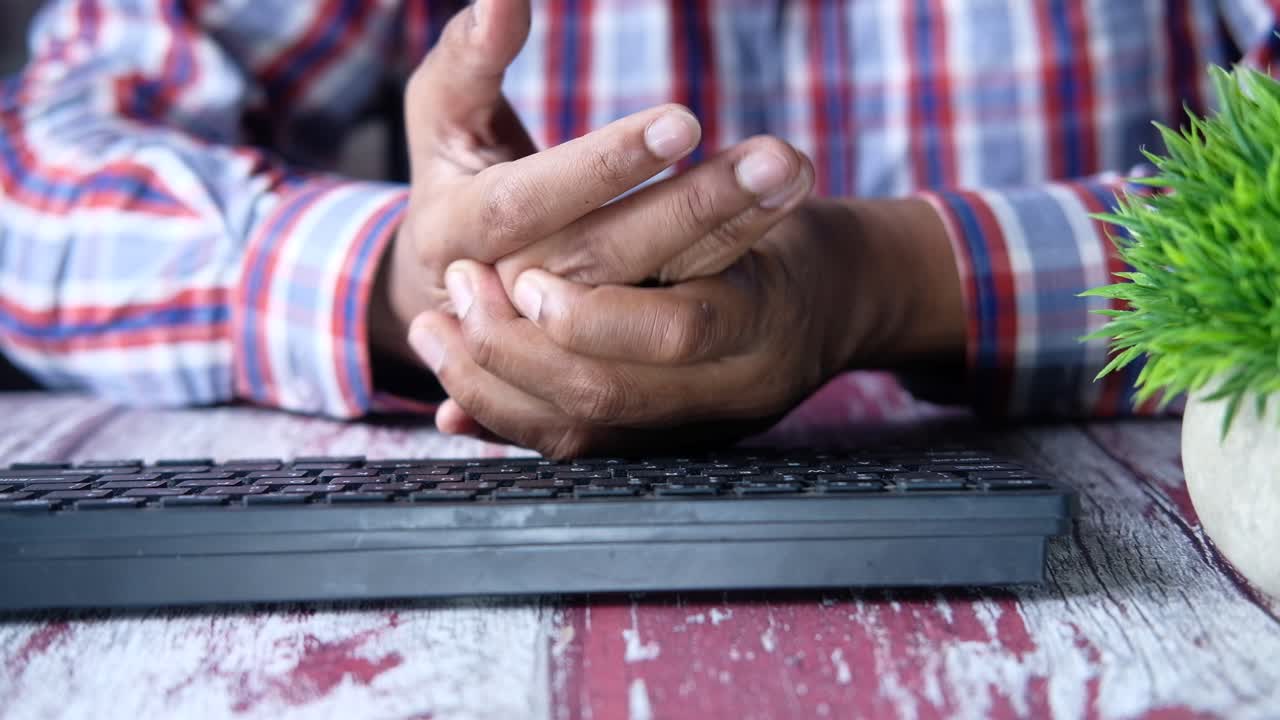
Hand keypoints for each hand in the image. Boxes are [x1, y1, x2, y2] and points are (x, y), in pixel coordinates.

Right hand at [370, 0, 815, 362]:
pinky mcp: (607, 341)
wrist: (459, 285)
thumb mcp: (443, 112)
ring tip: (793, 174)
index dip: (601, 168)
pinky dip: (732, 255)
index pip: (525, 206)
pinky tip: (781, 206)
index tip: (683, 121)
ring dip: (730, 232)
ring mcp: (560, 331)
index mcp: (452, 237)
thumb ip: (469, 57)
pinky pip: (673, 309)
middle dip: (691, 208)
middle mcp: (505, 296)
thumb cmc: (457, 174)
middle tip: (774, 158)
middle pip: (603, 258)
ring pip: (649, 294)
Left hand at [407, 197, 966, 456]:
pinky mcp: (663, 442)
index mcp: (765, 318)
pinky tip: (456, 395)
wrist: (832, 303)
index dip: (590, 314)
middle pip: (605, 394)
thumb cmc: (788, 232)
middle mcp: (729, 388)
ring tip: (436, 333)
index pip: (677, 330)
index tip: (524, 279)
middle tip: (459, 293)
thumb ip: (746, 187)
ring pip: (579, 432)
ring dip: (493, 386)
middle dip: (514, 348)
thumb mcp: (782, 192)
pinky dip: (509, 419)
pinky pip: (575, 448)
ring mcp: (694, 425)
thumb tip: (762, 164)